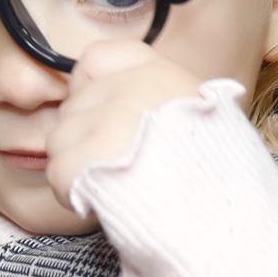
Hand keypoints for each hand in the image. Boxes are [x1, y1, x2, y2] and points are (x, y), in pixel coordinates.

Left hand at [44, 38, 205, 212]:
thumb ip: (156, 100)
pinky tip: (100, 201)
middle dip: (85, 139)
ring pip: (59, 139)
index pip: (94, 58)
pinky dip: (71, 193)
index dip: (90, 89)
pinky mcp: (90, 160)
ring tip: (112, 184)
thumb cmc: (213, 177)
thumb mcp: (202, 117)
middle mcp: (133, 90)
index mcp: (162, 75)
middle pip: (72, 106)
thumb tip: (99, 94)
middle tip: (117, 166)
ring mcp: (110, 123)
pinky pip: (57, 172)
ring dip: (78, 168)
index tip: (105, 118)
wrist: (220, 218)